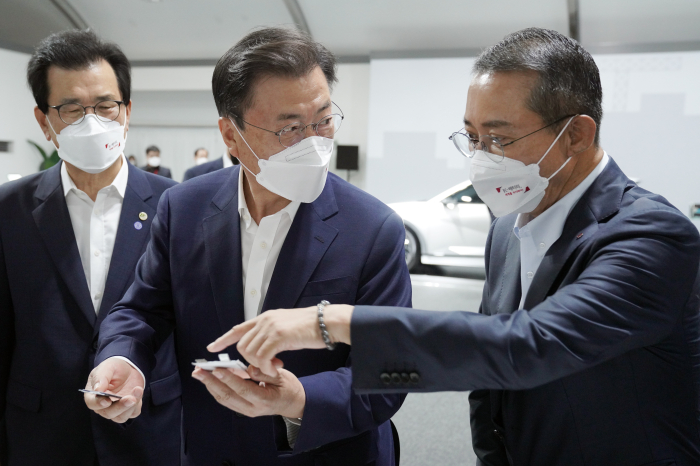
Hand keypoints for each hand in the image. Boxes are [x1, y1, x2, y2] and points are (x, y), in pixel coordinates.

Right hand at [84, 358, 144, 422]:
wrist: (127, 369)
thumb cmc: (113, 368)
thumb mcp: (106, 367)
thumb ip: (101, 377)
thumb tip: (97, 389)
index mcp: (93, 395)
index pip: (92, 403)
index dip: (99, 403)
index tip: (107, 401)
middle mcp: (103, 406)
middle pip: (109, 413)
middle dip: (120, 406)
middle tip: (130, 398)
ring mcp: (116, 409)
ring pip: (121, 417)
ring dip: (131, 406)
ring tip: (138, 390)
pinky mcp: (128, 409)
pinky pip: (133, 413)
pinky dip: (137, 406)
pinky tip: (138, 393)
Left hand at [192, 365, 305, 417]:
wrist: (293, 403)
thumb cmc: (289, 388)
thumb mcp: (282, 377)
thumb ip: (265, 372)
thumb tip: (248, 368)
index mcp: (264, 399)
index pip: (243, 389)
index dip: (229, 379)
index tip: (217, 368)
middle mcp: (252, 408)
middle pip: (228, 396)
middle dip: (211, 382)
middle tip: (198, 371)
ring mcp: (246, 411)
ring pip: (224, 399)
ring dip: (210, 385)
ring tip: (199, 374)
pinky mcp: (242, 409)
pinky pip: (226, 399)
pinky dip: (216, 389)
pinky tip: (209, 379)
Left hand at [207, 305, 353, 376]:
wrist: (327, 322)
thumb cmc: (310, 327)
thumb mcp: (286, 327)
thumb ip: (272, 334)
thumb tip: (264, 346)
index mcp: (265, 317)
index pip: (239, 328)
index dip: (224, 339)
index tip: (212, 348)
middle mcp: (264, 320)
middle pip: (242, 345)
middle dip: (249, 361)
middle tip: (267, 367)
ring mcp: (270, 327)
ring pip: (250, 352)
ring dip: (260, 365)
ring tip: (274, 368)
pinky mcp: (278, 336)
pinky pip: (262, 357)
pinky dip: (267, 367)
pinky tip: (277, 368)